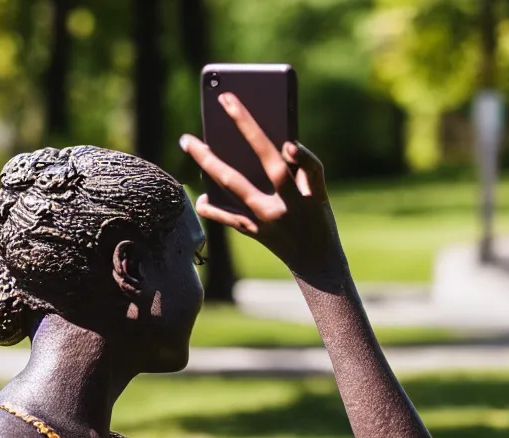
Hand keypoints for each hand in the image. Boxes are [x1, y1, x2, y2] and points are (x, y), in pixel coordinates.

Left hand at [180, 92, 347, 280]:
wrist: (317, 263)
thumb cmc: (319, 219)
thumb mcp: (320, 192)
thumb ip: (306, 166)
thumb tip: (285, 145)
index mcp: (300, 192)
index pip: (273, 154)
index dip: (253, 129)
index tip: (231, 103)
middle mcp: (279, 207)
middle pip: (242, 175)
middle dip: (223, 145)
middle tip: (202, 121)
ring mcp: (263, 222)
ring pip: (230, 190)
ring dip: (208, 165)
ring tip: (188, 142)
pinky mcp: (254, 234)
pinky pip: (227, 218)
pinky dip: (212, 207)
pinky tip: (200, 196)